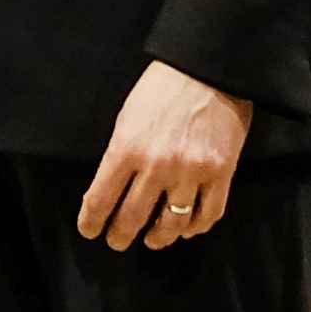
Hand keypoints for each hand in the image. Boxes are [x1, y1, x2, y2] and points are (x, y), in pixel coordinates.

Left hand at [79, 62, 251, 251]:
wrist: (208, 70)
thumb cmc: (161, 88)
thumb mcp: (127, 117)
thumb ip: (120, 154)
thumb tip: (112, 187)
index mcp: (127, 149)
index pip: (101, 198)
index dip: (92, 221)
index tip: (89, 230)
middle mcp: (157, 166)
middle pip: (133, 217)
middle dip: (120, 236)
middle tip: (117, 241)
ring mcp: (191, 172)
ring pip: (172, 224)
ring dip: (158, 238)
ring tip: (152, 240)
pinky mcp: (221, 173)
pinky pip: (208, 214)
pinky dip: (195, 228)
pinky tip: (187, 229)